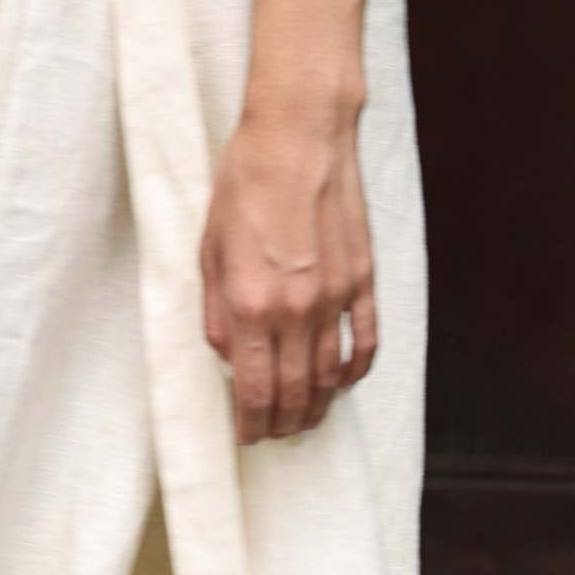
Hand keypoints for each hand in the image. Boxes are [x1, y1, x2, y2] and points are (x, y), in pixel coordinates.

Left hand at [201, 90, 377, 441]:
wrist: (299, 138)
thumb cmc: (245, 184)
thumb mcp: (209, 249)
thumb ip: (217, 311)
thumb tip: (227, 356)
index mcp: (251, 304)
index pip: (253, 388)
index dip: (249, 422)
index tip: (245, 436)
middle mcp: (296, 310)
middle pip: (294, 392)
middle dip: (281, 423)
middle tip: (273, 434)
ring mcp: (335, 297)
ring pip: (331, 376)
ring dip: (317, 406)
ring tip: (305, 419)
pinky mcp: (363, 279)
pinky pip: (365, 342)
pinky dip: (355, 372)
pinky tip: (344, 383)